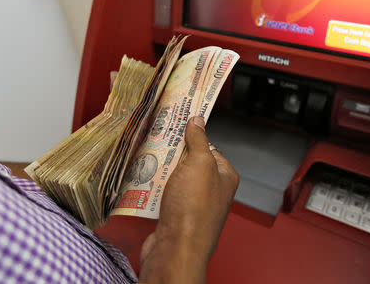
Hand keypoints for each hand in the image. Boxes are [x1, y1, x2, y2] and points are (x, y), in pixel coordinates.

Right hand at [139, 116, 238, 283]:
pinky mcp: (178, 215)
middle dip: (174, 153)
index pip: (209, 148)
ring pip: (176, 179)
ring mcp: (194, 204)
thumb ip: (199, 140)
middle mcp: (212, 190)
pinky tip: (145, 181)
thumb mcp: (199, 163)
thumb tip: (198, 120)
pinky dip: (156, 188)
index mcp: (224, 176)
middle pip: (191, 163)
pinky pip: (166, 194)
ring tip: (148, 158)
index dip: (193, 136)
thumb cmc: (193, 206)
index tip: (177, 125)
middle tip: (157, 140)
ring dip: (163, 170)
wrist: (176, 248)